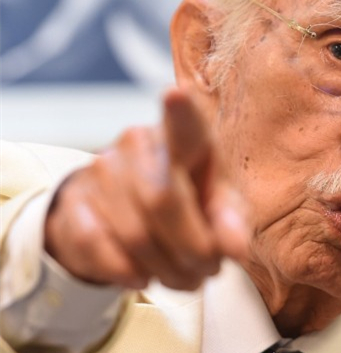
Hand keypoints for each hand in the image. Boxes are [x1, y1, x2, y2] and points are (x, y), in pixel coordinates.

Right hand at [44, 87, 247, 290]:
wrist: (129, 210)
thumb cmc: (189, 200)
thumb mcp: (219, 206)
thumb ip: (230, 222)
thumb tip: (235, 248)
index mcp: (184, 137)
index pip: (183, 124)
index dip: (179, 112)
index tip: (176, 94)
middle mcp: (139, 144)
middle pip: (162, 200)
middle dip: (192, 249)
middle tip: (210, 270)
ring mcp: (102, 170)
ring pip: (135, 234)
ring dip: (167, 270)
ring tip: (185, 277)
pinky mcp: (74, 202)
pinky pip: (97, 246)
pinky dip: (125, 272)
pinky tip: (142, 275)